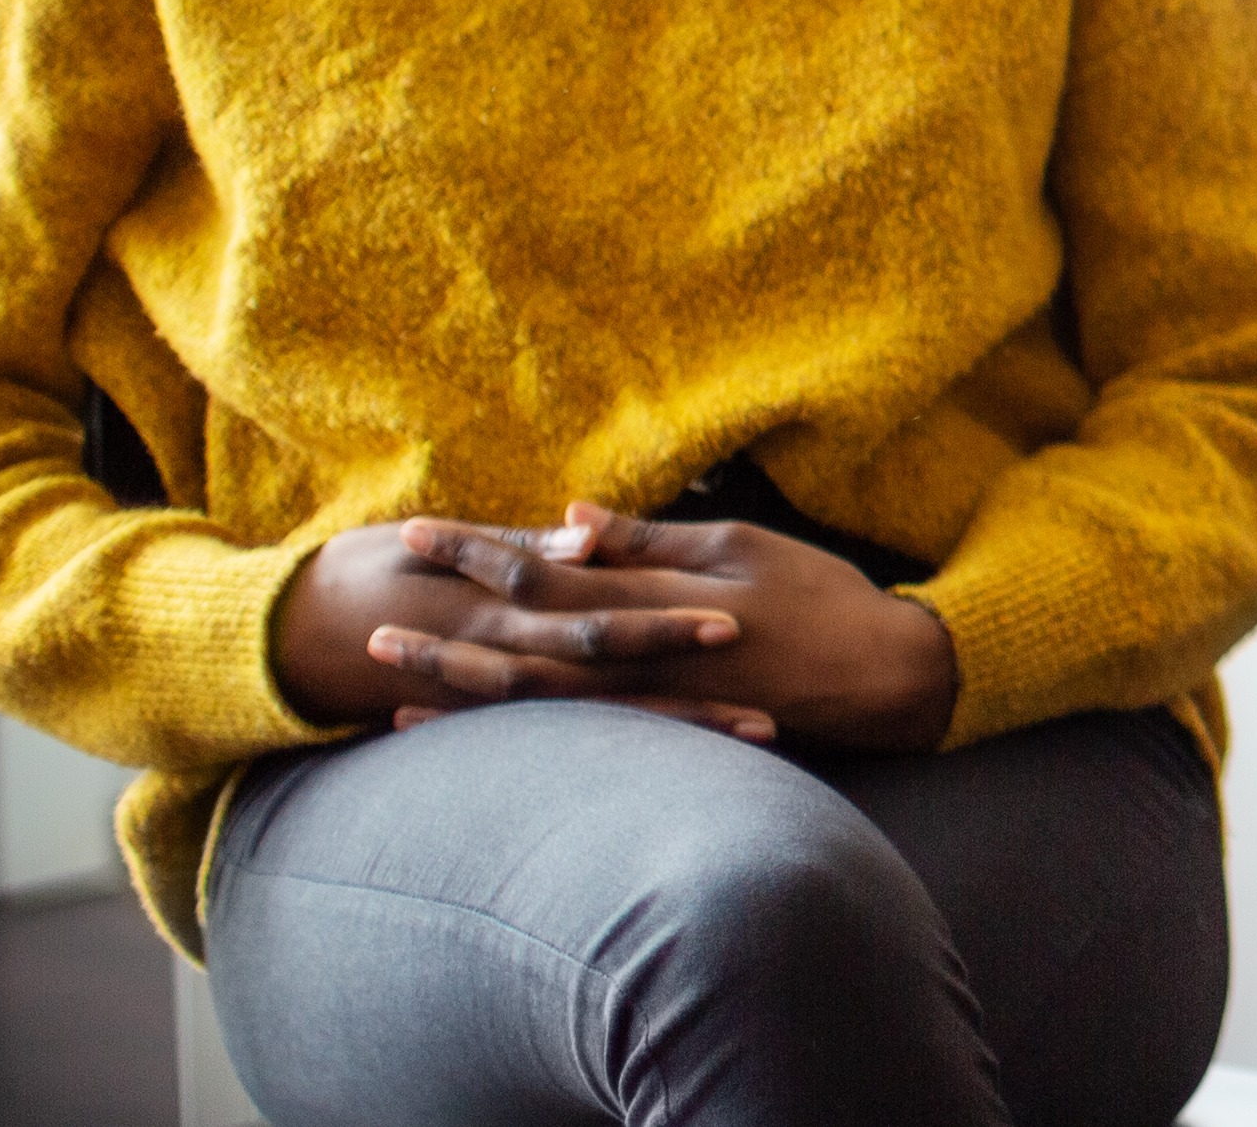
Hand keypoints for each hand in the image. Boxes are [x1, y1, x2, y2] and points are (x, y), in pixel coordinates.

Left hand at [367, 503, 963, 752]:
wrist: (884, 675)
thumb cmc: (820, 596)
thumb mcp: (742, 545)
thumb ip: (653, 539)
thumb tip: (571, 519)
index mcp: (654, 595)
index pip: (544, 569)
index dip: (476, 551)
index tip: (416, 534)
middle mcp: (640, 656)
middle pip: (521, 645)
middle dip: (444, 634)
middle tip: (372, 628)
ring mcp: (650, 703)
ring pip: (537, 702)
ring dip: (462, 695)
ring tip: (393, 694)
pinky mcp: (665, 732)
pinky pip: (576, 737)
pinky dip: (519, 735)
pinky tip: (476, 735)